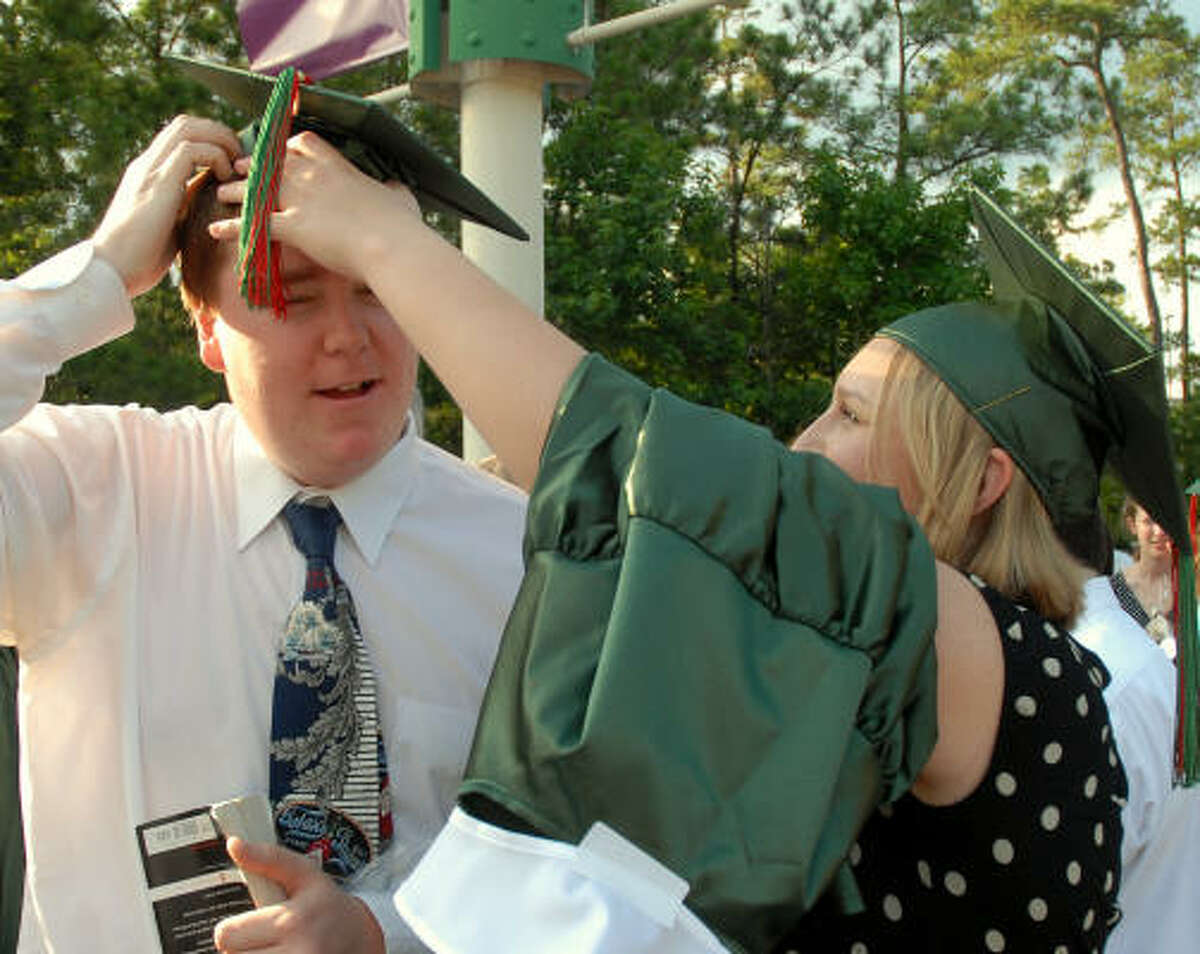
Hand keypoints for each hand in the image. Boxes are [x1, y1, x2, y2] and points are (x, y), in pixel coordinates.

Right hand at [92, 115, 240, 297]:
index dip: (211, 140)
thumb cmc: (140, 258)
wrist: (111, 270)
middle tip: (239, 159)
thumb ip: (183, 208)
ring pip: (188, 128)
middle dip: (220, 133)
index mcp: (149, 173)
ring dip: (220, 141)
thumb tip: (207, 206)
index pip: (180, 136)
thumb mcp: (169, 225)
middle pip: (186, 123)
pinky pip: (191, 150)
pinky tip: (223, 180)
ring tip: (235, 167)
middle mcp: (147, 165)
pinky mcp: (158, 184)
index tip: (232, 162)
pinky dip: (215, 157)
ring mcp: (150, 170)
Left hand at [210, 133, 423, 286]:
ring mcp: (301, 200)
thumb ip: (395, 191)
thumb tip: (399, 190)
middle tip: (238, 169)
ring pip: (257, 187)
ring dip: (236, 190)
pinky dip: (232, 227)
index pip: (304, 143)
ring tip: (221, 194)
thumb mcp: (402, 199)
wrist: (392, 246)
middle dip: (253, 164)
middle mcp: (314, 176)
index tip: (281, 152)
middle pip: (273, 161)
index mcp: (338, 167)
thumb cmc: (401, 225)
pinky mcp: (293, 226)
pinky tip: (216, 231)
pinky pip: (254, 223)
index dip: (289, 147)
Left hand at [214, 837, 384, 953]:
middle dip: (244, 948)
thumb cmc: (329, 906)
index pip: (227, 935)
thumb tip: (234, 844)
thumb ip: (269, 859)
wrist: (362, 940)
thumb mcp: (305, 875)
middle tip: (267, 939)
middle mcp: (297, 953)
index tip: (253, 926)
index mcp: (291, 921)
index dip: (234, 930)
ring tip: (276, 949)